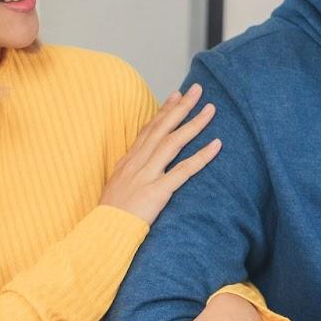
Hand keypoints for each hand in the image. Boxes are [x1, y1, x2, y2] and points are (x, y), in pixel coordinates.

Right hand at [100, 83, 219, 224]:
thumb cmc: (111, 213)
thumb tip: (137, 164)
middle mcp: (138, 162)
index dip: (163, 111)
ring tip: (210, 110)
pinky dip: (201, 156)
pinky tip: (216, 145)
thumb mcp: (116, 185)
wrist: (104, 231)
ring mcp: (147, 175)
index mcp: (128, 161)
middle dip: (181, 107)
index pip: (149, 129)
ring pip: (173, 142)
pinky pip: (184, 171)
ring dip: (193, 124)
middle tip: (197, 89)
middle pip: (162, 128)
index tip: (176, 95)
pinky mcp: (158, 191)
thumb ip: (129, 171)